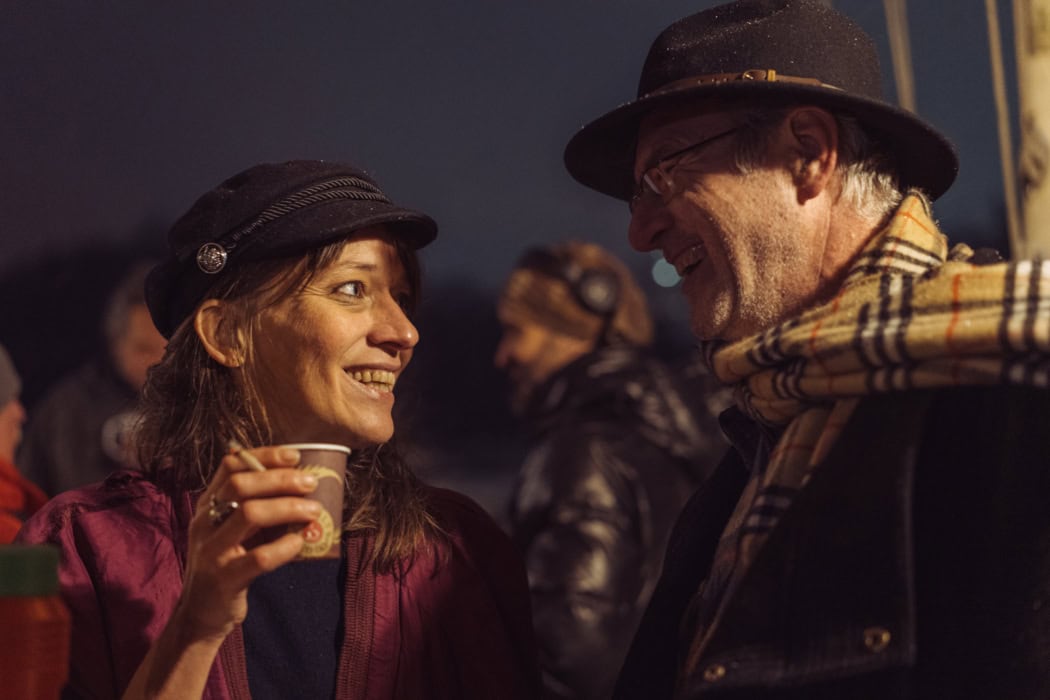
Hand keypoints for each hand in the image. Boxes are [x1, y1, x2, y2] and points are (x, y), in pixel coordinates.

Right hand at [174, 446, 320, 641]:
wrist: (200, 615)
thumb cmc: (227, 565)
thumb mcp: (233, 531)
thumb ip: (256, 507)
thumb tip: (300, 485)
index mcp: (207, 506)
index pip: (230, 466)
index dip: (263, 455)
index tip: (295, 456)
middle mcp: (205, 523)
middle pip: (240, 485)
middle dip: (280, 479)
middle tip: (310, 482)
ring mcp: (212, 551)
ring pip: (249, 514)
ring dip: (288, 507)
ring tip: (313, 511)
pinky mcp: (224, 579)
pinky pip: (259, 557)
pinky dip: (286, 546)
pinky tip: (300, 542)